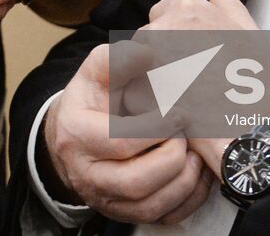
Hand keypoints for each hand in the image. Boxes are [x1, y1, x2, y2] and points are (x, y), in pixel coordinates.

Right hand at [41, 43, 214, 223]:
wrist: (73, 137)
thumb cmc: (91, 100)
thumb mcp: (96, 71)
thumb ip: (117, 59)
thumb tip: (146, 52)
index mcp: (77, 136)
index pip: (119, 141)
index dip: (155, 128)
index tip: (178, 112)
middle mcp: (87, 175)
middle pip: (135, 182)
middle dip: (170, 158)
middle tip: (186, 135)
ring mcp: (106, 200)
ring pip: (151, 206)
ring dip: (183, 181)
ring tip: (194, 153)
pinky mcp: (125, 214)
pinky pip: (162, 217)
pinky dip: (187, 199)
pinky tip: (196, 173)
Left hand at [144, 0, 256, 172]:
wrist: (250, 126)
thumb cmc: (254, 80)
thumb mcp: (248, 32)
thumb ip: (227, 2)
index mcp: (186, 9)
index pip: (162, 12)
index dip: (177, 36)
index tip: (192, 54)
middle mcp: (161, 28)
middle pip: (147, 38)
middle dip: (161, 56)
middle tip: (191, 80)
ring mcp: (145, 61)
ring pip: (137, 66)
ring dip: (151, 78)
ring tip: (184, 98)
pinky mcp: (136, 91)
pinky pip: (132, 94)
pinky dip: (146, 104)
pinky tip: (172, 112)